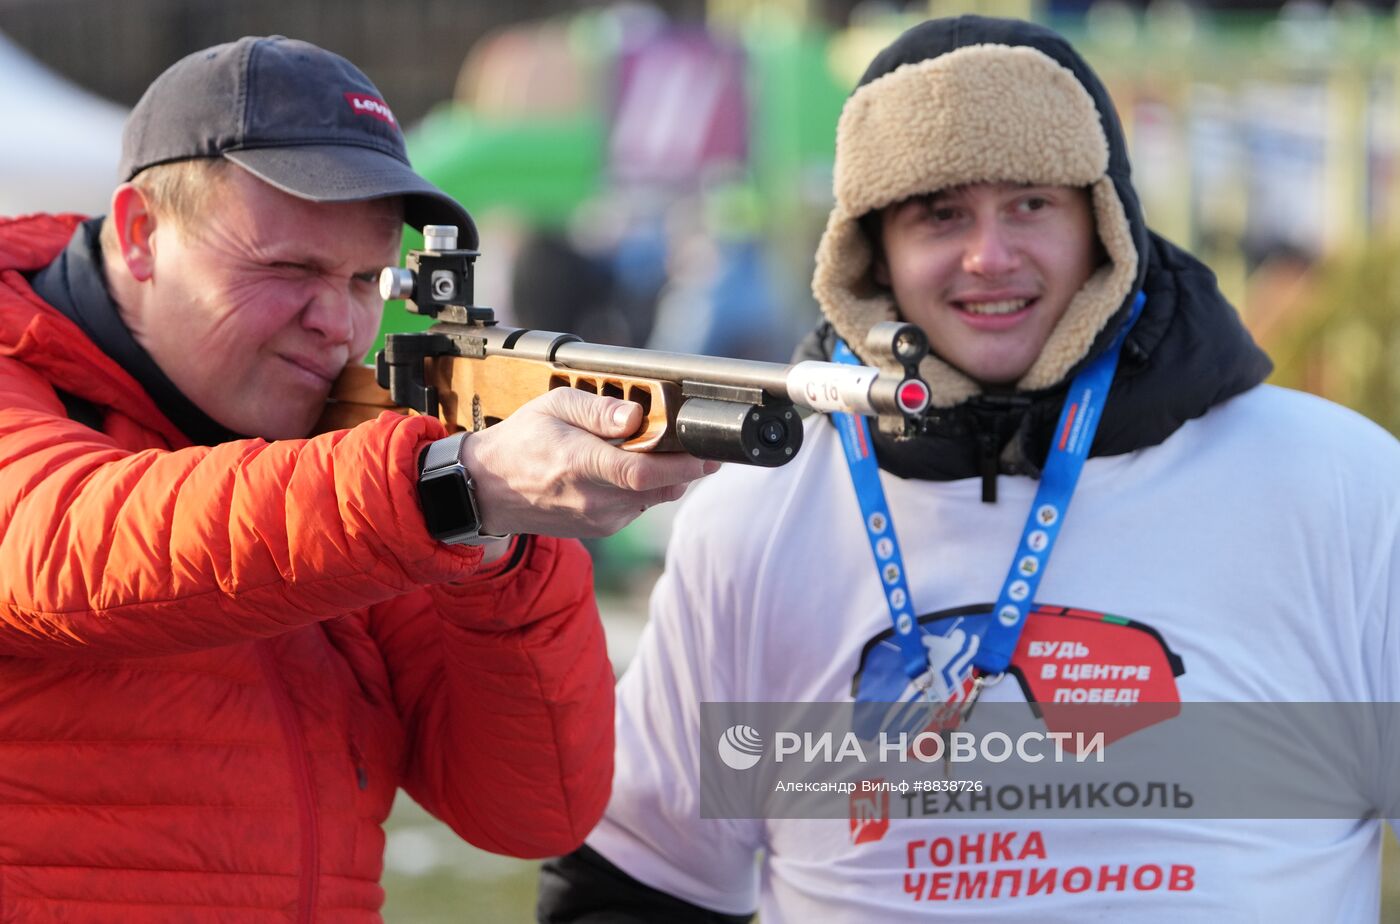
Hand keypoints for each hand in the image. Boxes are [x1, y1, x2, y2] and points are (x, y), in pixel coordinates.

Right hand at [457, 388, 719, 537]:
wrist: (489, 489)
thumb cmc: (522, 440)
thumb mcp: (554, 406)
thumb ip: (598, 410)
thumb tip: (637, 416)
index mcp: (580, 464)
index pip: (643, 472)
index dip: (683, 465)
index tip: (708, 453)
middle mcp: (592, 498)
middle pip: (659, 488)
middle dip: (686, 469)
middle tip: (701, 448)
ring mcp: (598, 519)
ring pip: (653, 499)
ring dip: (667, 479)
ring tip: (661, 452)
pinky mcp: (601, 529)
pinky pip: (639, 508)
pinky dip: (646, 490)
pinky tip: (630, 470)